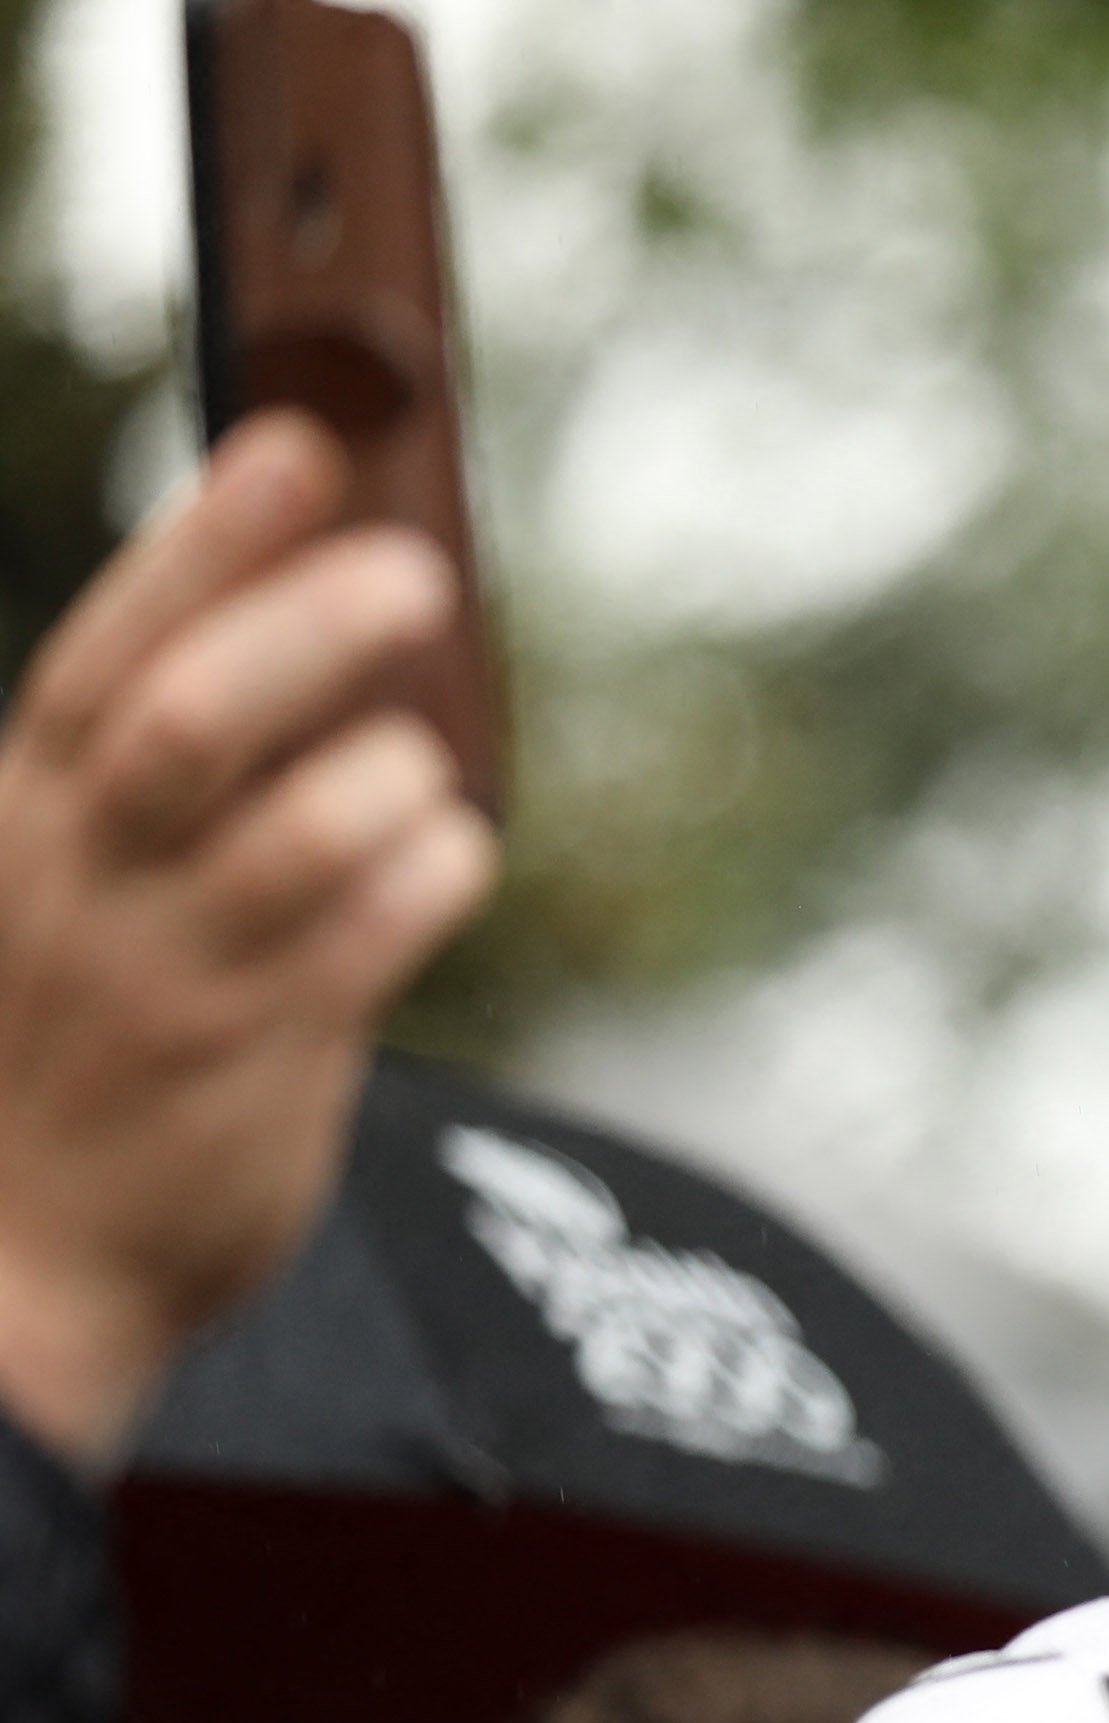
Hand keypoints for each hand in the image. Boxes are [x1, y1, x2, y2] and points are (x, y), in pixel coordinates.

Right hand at [0, 413, 496, 1467]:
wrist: (18, 1274)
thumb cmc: (70, 1045)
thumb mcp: (65, 887)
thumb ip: (154, 771)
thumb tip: (312, 615)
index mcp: (27, 818)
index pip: (108, 649)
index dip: (207, 543)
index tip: (297, 448)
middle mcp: (85, 883)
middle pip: (190, 719)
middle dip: (307, 627)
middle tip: (418, 570)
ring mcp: (168, 975)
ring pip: (293, 829)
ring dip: (388, 770)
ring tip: (423, 766)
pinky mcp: (257, 1064)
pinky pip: (369, 939)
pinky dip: (430, 872)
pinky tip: (450, 853)